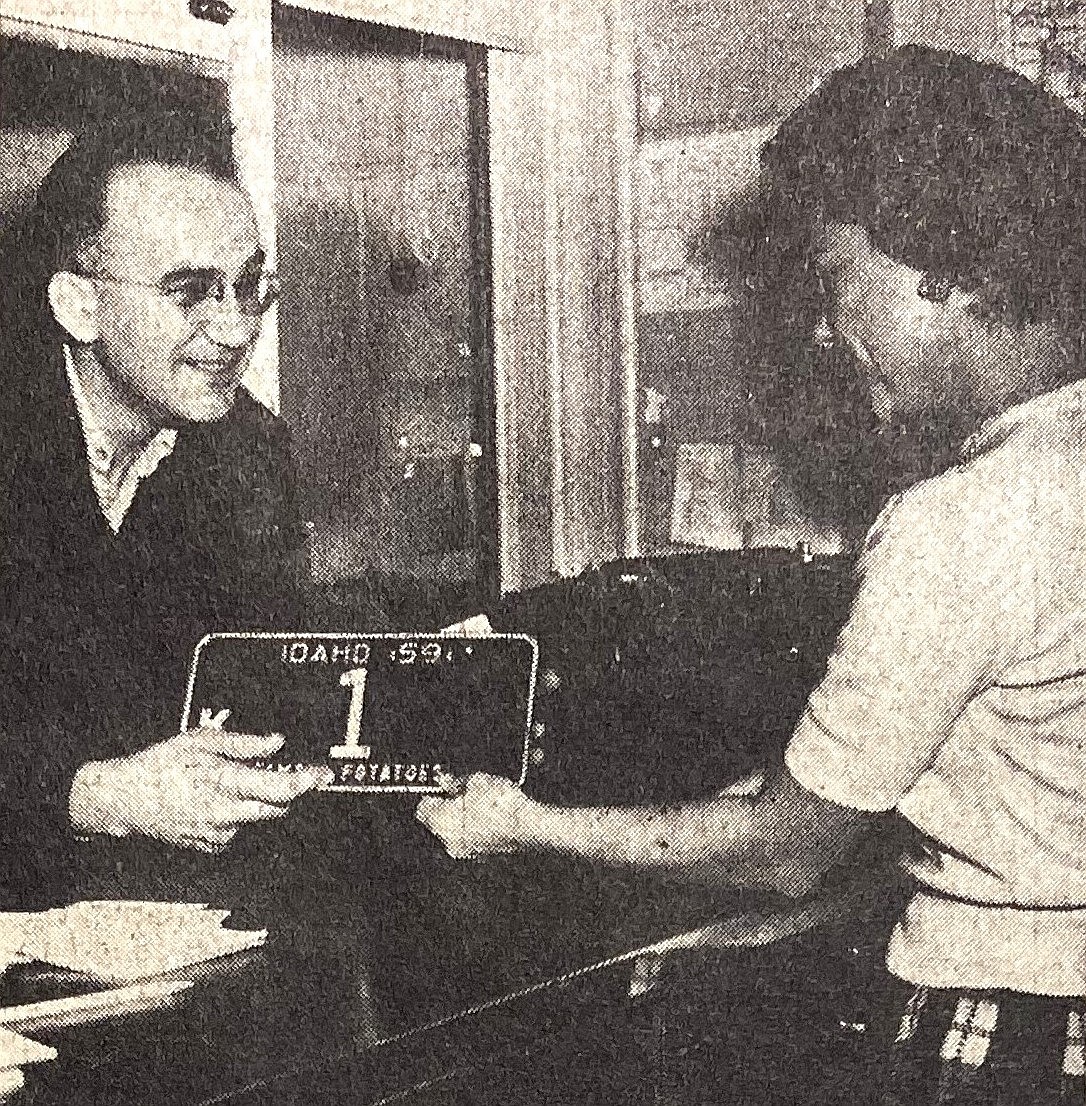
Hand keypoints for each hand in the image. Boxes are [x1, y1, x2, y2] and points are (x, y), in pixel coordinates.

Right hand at [69, 726, 330, 852]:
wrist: (125, 800)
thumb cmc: (160, 765)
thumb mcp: (200, 741)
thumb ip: (243, 743)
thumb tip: (276, 742)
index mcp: (224, 782)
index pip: (279, 788)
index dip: (306, 782)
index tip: (324, 775)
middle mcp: (225, 812)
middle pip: (278, 808)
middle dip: (290, 792)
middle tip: (299, 775)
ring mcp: (218, 833)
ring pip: (259, 818)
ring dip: (261, 802)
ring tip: (236, 782)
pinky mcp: (212, 846)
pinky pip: (239, 829)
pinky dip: (239, 814)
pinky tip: (219, 800)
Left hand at [415, 773, 533, 859]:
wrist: (529, 826)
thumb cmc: (502, 804)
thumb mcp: (477, 782)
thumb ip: (458, 782)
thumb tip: (448, 781)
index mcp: (442, 821)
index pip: (423, 809)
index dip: (433, 795)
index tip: (441, 787)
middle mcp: (449, 841)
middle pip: (437, 822)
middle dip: (446, 808)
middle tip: (461, 793)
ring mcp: (466, 852)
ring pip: (453, 832)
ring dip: (460, 819)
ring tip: (479, 804)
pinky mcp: (481, 856)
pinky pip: (469, 840)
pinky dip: (474, 830)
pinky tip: (489, 817)